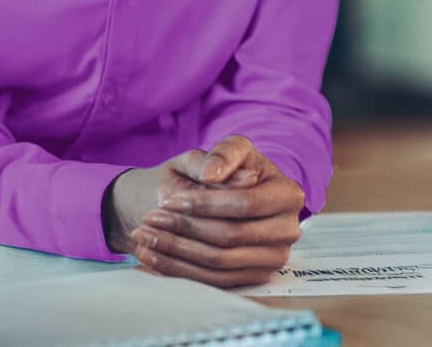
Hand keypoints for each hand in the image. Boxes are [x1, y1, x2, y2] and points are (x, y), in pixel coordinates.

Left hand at [130, 135, 304, 287]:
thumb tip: (214, 174)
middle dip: (185, 228)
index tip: (169, 200)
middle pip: (231, 237)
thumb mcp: (222, 150)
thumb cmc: (219, 168)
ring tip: (144, 237)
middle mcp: (287, 229)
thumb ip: (220, 156)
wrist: (213, 192)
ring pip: (220, 263)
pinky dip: (178, 270)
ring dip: (176, 252)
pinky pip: (214, 282)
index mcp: (287, 193)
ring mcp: (273, 257)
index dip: (205, 203)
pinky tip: (151, 257)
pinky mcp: (254, 276)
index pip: (245, 204)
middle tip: (150, 220)